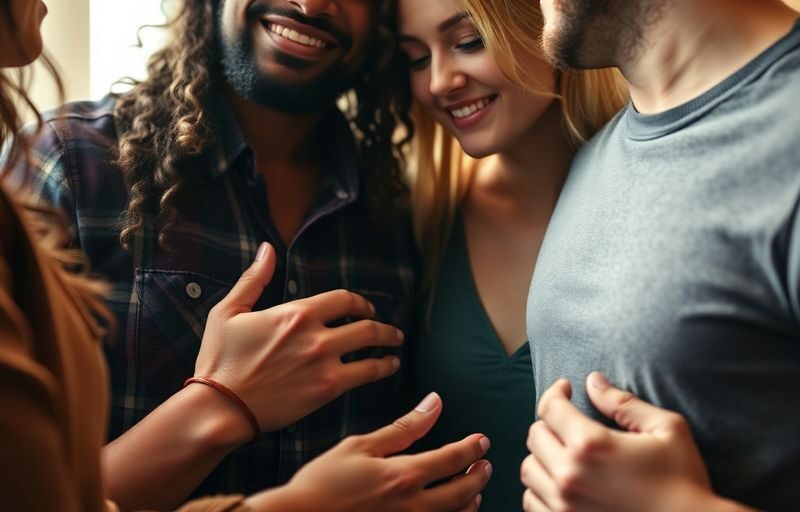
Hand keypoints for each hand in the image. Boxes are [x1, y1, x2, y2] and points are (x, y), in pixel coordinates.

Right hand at [194, 242, 403, 436]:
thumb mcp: (229, 311)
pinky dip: (383, 368)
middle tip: (389, 329)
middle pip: (365, 322)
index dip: (359, 302)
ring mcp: (325, 362)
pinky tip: (388, 366)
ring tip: (395, 345)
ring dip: (388, 343)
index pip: (343, 299)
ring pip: (371, 346)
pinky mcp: (328, 389)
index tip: (365, 308)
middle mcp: (316, 334)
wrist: (222, 407)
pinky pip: (367, 374)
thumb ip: (254, 279)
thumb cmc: (221, 360)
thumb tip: (267, 249)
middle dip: (381, 324)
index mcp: (296, 312)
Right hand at [249, 392, 491, 511]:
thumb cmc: (323, 482)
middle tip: (485, 465)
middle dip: (479, 477)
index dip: (472, 448)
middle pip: (462, 493)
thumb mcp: (361, 445)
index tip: (481, 441)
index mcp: (403, 476)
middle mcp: (412, 507)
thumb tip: (433, 404)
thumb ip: (403, 427)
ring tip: (473, 491)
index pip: (452, 459)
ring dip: (469, 503)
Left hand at [522, 373, 726, 511]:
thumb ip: (624, 403)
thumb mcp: (667, 430)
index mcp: (590, 444)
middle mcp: (569, 475)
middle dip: (550, 423)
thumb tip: (592, 381)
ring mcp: (562, 506)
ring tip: (564, 453)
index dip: (556, 392)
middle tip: (569, 423)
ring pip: (529, 469)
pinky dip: (541, 489)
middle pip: (535, 435)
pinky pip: (532, 502)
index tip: (567, 389)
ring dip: (543, 456)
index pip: (550, 407)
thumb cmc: (684, 481)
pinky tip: (562, 483)